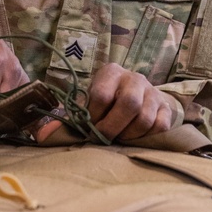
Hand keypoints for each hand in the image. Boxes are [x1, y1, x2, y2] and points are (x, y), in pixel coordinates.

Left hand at [35, 62, 174, 143]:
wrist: (138, 95)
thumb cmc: (105, 103)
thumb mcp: (88, 103)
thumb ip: (68, 118)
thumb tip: (44, 135)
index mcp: (111, 73)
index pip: (101, 94)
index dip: (94, 116)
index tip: (89, 128)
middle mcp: (134, 78)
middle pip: (129, 104)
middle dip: (113, 127)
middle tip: (104, 139)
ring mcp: (153, 92)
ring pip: (144, 118)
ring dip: (129, 135)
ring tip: (119, 138)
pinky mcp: (166, 107)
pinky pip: (160, 126)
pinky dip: (146, 137)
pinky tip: (135, 138)